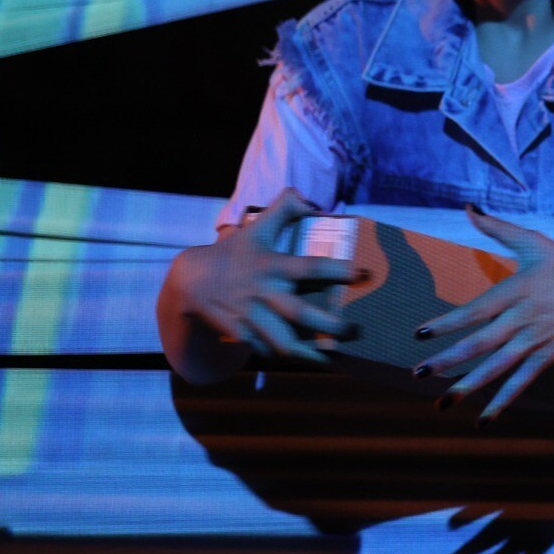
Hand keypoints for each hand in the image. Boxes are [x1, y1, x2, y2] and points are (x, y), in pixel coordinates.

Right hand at [167, 188, 363, 365]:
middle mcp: (263, 292)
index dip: (337, 270)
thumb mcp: (257, 229)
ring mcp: (249, 315)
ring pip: (282, 341)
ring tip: (332, 359)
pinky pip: (263, 350)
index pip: (310, 266)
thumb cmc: (234, 254)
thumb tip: (302, 194)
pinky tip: (301, 359)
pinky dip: (281, 356)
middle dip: (330, 326)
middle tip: (355, 331)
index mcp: (272, 265)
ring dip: (309, 354)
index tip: (363, 273)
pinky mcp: (238, 333)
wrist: (189, 280)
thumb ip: (282, 210)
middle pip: (300, 313)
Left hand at [419, 206, 553, 420]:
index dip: (448, 322)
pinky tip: (483, 419)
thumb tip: (468, 207)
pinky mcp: (546, 357)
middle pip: (481, 343)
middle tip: (418, 373)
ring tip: (442, 403)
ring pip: (497, 368)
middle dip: (448, 360)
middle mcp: (524, 318)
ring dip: (469, 386)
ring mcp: (536, 341)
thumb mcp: (534, 242)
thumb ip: (498, 228)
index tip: (421, 334)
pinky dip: (503, 402)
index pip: (476, 310)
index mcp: (517, 290)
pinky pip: (521, 382)